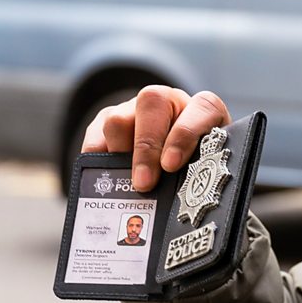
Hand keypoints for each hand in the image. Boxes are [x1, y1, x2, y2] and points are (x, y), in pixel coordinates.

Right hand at [81, 86, 231, 191]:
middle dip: (146, 147)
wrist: (176, 158)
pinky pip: (95, 136)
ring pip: (118, 118)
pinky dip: (96, 160)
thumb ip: (201, 173)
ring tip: (125, 184)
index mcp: (204, 109)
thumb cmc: (198, 164)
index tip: (172, 165)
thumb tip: (184, 199)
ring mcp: (135, 109)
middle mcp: (168, 102)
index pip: (202, 107)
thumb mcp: (206, 167)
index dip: (185, 135)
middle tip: (144, 183)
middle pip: (151, 103)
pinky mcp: (107, 121)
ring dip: (119, 154)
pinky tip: (103, 180)